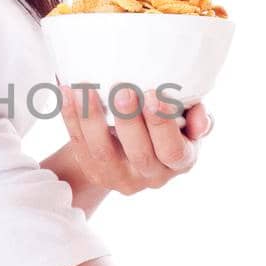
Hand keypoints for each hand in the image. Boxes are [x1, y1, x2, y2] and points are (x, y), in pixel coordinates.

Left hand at [59, 85, 214, 195]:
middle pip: (140, 155)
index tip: (156, 95)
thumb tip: (198, 115)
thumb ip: (196, 117)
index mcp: (180, 162)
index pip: (174, 151)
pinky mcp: (93, 170)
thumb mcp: (188, 122)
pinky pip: (78, 144)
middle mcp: (151, 175)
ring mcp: (119, 176)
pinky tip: (67, 91)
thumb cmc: (165, 125)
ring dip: (93, 118)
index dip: (164, 125)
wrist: (130, 149)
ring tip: (86, 89)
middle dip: (130, 122)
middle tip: (123, 91)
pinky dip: (71, 116)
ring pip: (103, 151)